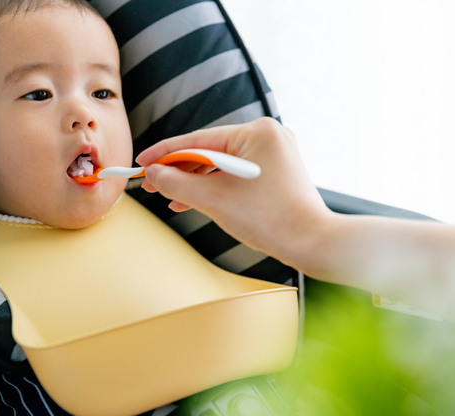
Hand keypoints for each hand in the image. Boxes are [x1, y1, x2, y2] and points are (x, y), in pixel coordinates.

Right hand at [136, 117, 330, 266]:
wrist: (312, 243)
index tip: (141, 161)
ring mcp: (274, 153)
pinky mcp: (276, 171)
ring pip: (222, 165)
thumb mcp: (213, 199)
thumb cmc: (269, 219)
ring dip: (195, 182)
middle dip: (180, 171)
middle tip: (153, 184)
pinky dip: (216, 187)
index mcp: (257, 132)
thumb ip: (176, 182)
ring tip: (170, 198)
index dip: (165, 153)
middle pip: (210, 151)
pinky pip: (236, 174)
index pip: (198, 139)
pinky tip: (194, 200)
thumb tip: (152, 174)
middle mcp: (268, 135)